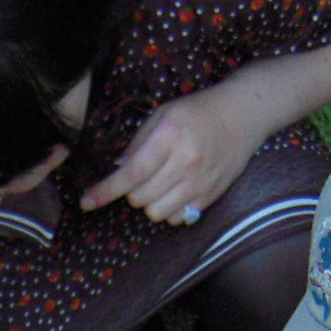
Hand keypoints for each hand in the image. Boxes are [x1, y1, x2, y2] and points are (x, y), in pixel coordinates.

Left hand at [80, 90, 265, 225]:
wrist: (243, 116)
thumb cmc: (197, 112)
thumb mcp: (163, 114)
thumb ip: (138, 143)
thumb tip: (118, 170)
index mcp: (170, 136)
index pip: (132, 173)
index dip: (106, 190)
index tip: (87, 201)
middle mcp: (186, 161)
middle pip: (140, 198)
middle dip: (131, 192)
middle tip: (140, 177)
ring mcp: (200, 181)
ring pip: (157, 213)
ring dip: (149, 203)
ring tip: (158, 185)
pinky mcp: (211, 195)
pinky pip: (177, 217)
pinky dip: (169, 210)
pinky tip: (175, 191)